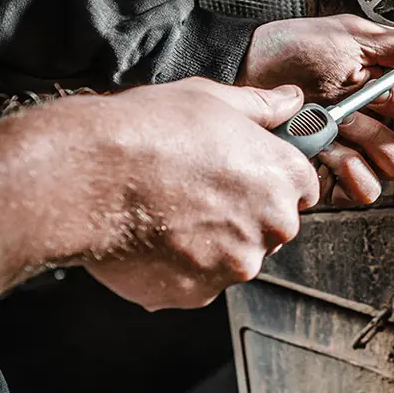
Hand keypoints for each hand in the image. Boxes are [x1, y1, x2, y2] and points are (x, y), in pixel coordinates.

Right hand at [0, 79, 317, 308]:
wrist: (91, 178)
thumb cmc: (149, 133)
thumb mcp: (211, 99)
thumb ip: (261, 106)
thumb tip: (290, 100)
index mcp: (284, 177)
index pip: (301, 187)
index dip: (271, 179)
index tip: (245, 173)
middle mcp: (271, 227)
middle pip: (272, 226)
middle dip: (244, 213)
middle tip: (199, 190)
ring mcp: (236, 266)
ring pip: (234, 256)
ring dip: (212, 242)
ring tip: (170, 211)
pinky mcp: (198, 294)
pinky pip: (198, 281)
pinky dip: (181, 266)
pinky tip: (155, 237)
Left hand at [240, 14, 393, 204]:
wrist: (245, 71)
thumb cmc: (292, 50)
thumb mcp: (349, 36)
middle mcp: (390, 118)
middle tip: (368, 94)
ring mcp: (367, 150)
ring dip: (372, 139)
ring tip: (339, 120)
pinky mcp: (342, 179)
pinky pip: (369, 189)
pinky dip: (349, 168)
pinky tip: (325, 147)